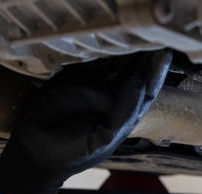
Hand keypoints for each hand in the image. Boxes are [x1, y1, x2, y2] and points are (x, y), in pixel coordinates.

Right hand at [0, 50, 171, 193]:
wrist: (36, 151)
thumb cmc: (71, 153)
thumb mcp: (104, 138)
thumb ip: (125, 113)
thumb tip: (138, 82)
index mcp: (122, 114)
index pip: (145, 91)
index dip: (156, 73)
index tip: (164, 54)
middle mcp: (109, 98)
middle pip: (132, 72)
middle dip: (144, 55)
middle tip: (155, 36)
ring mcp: (91, 86)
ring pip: (113, 62)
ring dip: (125, 48)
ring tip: (137, 31)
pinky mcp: (72, 77)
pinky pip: (89, 58)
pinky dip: (100, 47)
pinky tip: (111, 35)